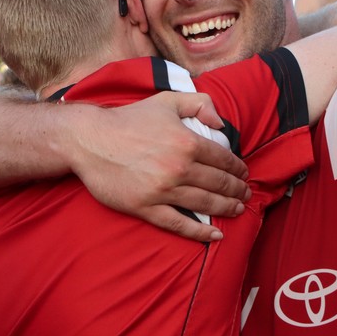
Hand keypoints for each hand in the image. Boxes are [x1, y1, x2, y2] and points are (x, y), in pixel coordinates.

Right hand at [71, 92, 250, 242]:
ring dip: (226, 208)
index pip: (223, 159)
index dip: (238, 168)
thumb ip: (199, 103)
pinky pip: (180, 223)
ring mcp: (163, 190)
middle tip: (246, 194)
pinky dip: (200, 232)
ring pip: (205, 204)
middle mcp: (179, 168)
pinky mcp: (146, 207)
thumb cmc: (128, 120)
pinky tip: (216, 234)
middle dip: (237, 190)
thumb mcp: (167, 100)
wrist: (90, 140)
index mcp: (187, 142)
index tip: (244, 174)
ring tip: (237, 210)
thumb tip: (221, 122)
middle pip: (219, 183)